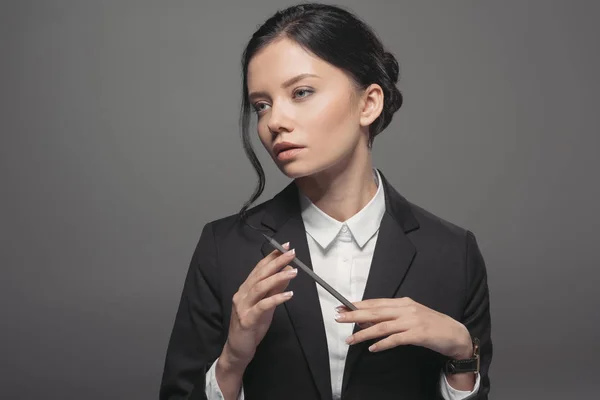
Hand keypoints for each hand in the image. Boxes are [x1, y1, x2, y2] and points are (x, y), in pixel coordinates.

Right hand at [221, 242, 297, 368]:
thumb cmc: (252, 327)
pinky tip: (289, 294)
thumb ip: (274, 290)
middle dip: (276, 262)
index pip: (259, 268)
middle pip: (260, 274)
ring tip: (293, 271)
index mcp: (245, 289)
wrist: (238, 350)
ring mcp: (243, 306)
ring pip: (260, 287)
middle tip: (291, 253)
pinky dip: (276, 298)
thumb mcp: (266, 306)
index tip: (285, 247)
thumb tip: (287, 273)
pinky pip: (263, 306)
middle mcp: (242, 294)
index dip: (272, 256)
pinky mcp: (247, 319)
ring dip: (277, 277)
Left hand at [335, 297, 471, 358]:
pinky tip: (373, 348)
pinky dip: (382, 344)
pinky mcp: (418, 334)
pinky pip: (396, 339)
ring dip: (364, 333)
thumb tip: (367, 321)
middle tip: (339, 317)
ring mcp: (412, 321)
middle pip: (375, 312)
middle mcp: (406, 309)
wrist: (456, 334)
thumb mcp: (410, 316)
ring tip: (350, 340)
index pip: (376, 302)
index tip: (342, 307)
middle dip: (355, 315)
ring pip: (382, 326)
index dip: (358, 305)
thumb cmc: (431, 325)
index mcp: (403, 302)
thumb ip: (391, 317)